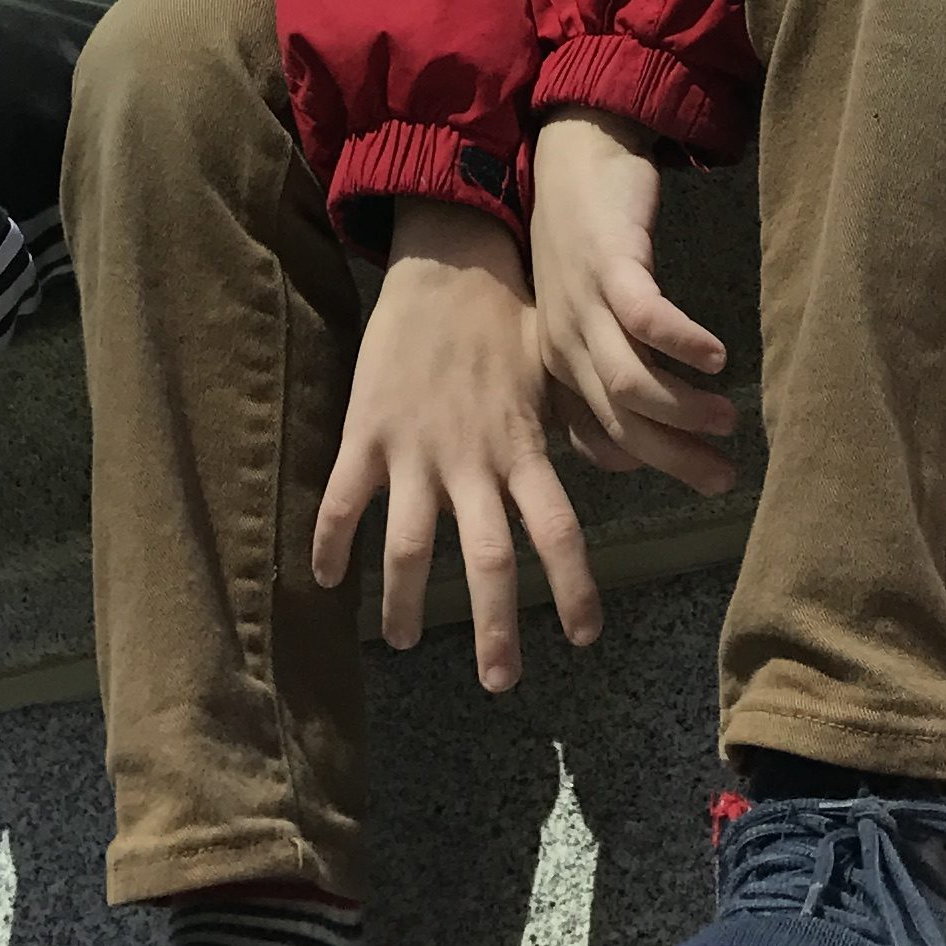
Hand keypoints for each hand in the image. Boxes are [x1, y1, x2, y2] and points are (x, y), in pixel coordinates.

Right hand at [311, 203, 602, 689]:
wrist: (447, 263)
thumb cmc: (505, 321)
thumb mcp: (554, 373)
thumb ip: (577, 424)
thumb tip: (621, 458)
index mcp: (523, 447)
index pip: (558, 531)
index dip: (572, 587)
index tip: (583, 638)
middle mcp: (473, 459)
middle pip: (488, 560)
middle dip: (494, 628)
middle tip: (500, 681)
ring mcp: (416, 449)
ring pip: (410, 547)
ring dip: (406, 603)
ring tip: (403, 641)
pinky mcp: (367, 431)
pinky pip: (343, 501)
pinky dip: (331, 543)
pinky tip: (324, 579)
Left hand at [527, 110, 734, 495]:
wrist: (572, 156)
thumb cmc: (583, 237)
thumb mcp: (583, 312)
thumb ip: (604, 367)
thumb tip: (635, 435)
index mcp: (560, 363)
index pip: (600, 438)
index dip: (650, 463)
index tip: (697, 474)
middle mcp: (568, 344)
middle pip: (623, 423)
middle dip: (676, 458)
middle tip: (726, 478)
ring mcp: (586, 306)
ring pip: (632, 385)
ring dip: (683, 410)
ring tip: (729, 418)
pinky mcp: (611, 266)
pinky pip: (646, 320)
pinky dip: (683, 345)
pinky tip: (718, 356)